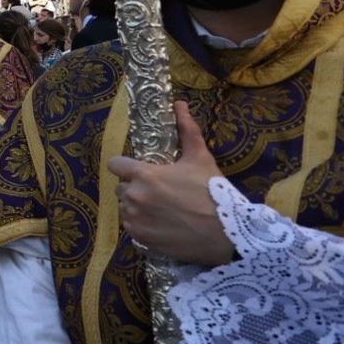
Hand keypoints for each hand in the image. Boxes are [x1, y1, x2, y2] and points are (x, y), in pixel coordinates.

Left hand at [107, 101, 229, 264]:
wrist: (228, 233)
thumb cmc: (213, 192)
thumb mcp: (200, 158)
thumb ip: (187, 130)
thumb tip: (179, 104)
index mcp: (144, 175)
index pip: (115, 165)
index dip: (125, 166)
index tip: (138, 170)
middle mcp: (134, 196)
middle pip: (121, 187)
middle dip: (135, 187)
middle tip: (159, 192)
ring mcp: (136, 219)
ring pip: (126, 207)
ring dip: (137, 206)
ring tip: (162, 209)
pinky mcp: (141, 238)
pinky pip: (132, 226)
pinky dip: (142, 224)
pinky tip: (162, 223)